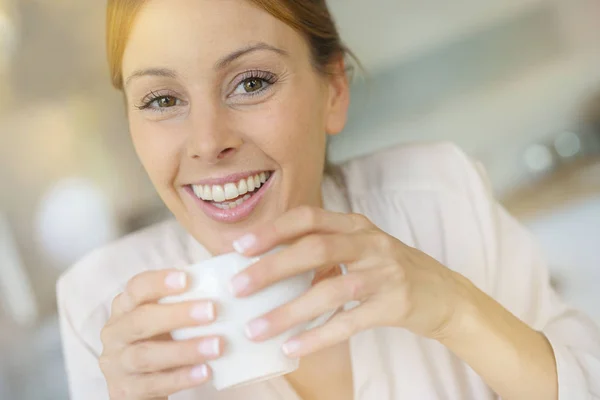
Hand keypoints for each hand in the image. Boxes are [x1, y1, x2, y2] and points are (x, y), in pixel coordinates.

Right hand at [99, 270, 223, 399]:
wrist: (138, 383)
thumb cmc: (158, 341)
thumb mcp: (161, 320)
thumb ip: (181, 304)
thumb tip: (226, 289)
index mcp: (124, 307)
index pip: (137, 288)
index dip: (159, 282)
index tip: (187, 278)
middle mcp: (115, 333)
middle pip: (142, 320)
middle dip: (178, 315)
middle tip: (212, 311)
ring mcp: (117, 364)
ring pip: (147, 355)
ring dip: (185, 350)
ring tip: (217, 346)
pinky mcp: (125, 391)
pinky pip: (153, 384)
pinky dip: (181, 378)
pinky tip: (205, 371)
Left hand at [230, 206, 471, 357]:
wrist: (444, 293)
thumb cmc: (390, 269)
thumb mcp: (360, 248)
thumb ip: (323, 250)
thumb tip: (269, 268)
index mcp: (355, 225)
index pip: (308, 217)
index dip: (273, 230)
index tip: (240, 247)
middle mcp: (369, 242)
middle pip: (314, 249)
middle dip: (272, 268)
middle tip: (239, 287)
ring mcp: (384, 273)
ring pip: (331, 289)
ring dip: (289, 311)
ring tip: (256, 328)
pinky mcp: (394, 304)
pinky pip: (350, 321)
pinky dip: (318, 335)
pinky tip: (293, 347)